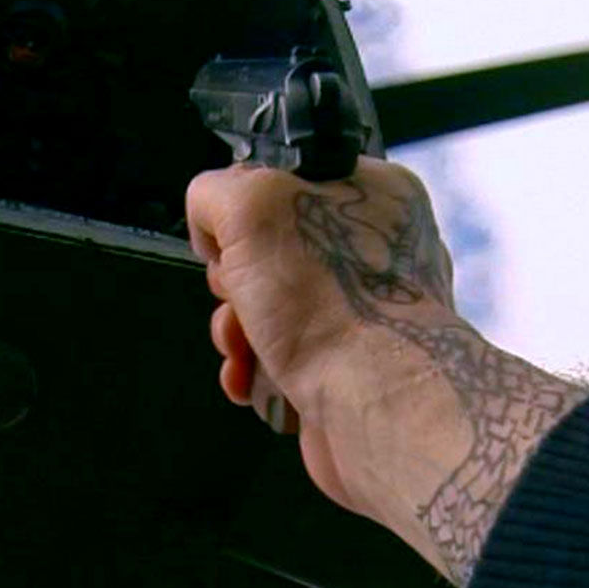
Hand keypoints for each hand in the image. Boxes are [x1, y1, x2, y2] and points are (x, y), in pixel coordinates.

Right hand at [187, 157, 588, 586]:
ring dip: (236, 330)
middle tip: (239, 294)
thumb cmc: (323, 297)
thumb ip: (217, 192)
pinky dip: (254, 371)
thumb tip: (212, 227)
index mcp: (376, 195)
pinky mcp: (345, 370)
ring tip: (244, 349)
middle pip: (269, 250)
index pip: (291, 181)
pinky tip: (250, 381)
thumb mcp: (252, 205)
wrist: (374, 407)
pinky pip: (281, 358)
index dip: (246, 208)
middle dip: (234, 280)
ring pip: (267, 308)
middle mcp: (376, 253)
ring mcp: (362, 315)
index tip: (233, 236)